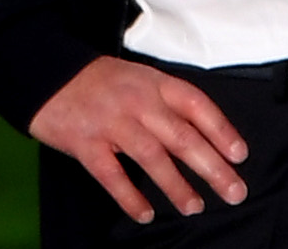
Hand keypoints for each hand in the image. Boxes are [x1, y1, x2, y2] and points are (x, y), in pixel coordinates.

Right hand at [28, 57, 250, 224]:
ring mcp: (112, 123)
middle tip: (234, 191)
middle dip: (212, 167)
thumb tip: (204, 138)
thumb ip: (167, 104)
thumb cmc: (100, 81)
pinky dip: (130, 197)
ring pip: (152, 157)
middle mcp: (138, 102)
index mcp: (155, 83)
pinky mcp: (86, 144)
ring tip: (195, 206)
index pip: (196, 105)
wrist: (48, 74)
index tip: (239, 155)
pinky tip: (146, 213)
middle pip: (182, 137)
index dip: (221, 130)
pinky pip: (112, 176)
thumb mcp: (140, 79)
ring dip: (177, 185)